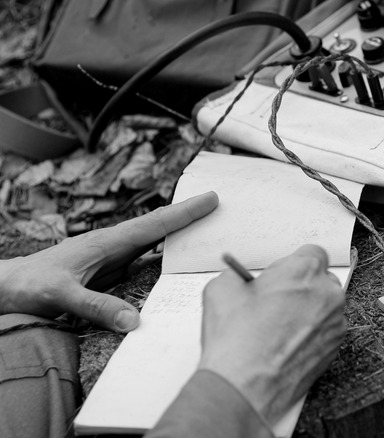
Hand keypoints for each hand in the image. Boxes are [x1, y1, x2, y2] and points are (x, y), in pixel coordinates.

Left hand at [0, 192, 218, 332]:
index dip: (184, 213)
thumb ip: (97, 306)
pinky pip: (144, 262)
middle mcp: (114, 246)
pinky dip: (164, 258)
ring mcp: (112, 258)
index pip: (154, 224)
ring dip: (179, 236)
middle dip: (189, 217)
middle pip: (160, 228)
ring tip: (208, 231)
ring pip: (154, 243)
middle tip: (220, 207)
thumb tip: (135, 321)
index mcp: (107, 242)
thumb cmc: (29, 285)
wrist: (7, 287)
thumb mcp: (61, 296)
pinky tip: (175, 262)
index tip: (211, 199)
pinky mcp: (109, 273)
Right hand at [198, 245, 345, 425]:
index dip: (293, 265)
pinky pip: (326, 331)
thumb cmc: (237, 341)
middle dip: (302, 288)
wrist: (244, 386)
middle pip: (320, 280)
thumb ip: (239, 275)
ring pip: (325, 307)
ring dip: (308, 312)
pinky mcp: (336, 347)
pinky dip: (311, 334)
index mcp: (303, 271)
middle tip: (277, 301)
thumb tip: (242, 280)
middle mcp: (326, 293)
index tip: (281, 275)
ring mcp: (335, 322)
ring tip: (278, 327)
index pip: (312, 253)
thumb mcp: (222, 289)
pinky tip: (286, 344)